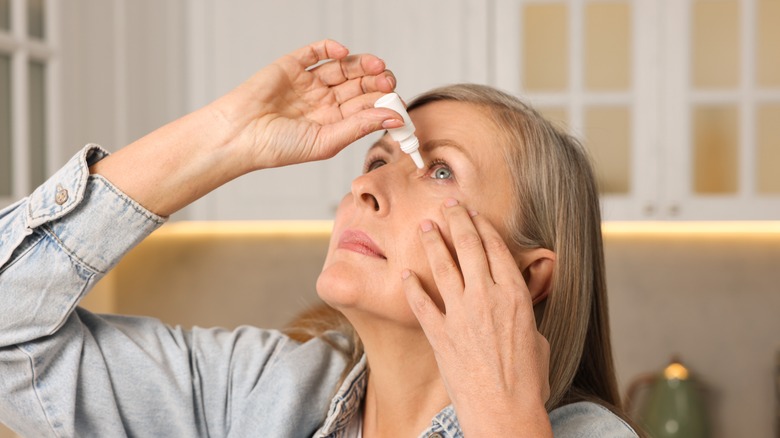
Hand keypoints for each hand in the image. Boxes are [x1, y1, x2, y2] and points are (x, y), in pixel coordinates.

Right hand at [216, 39, 400, 169]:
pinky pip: (316, 52)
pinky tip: (344, 54)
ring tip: (377, 66)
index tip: (398, 104)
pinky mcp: (292, 66)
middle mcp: (324, 101)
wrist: (239, 136)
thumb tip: (395, 118)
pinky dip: (331, 48)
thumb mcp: (326, 141)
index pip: (366, 108)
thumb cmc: (277, 147)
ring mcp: (309, 82)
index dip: (383, 104)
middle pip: (359, 86)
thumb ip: (360, 126)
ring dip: (362, 64)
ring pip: (343, 68)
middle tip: (389, 81)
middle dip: (376, 82)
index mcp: (333, 123)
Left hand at [402, 199, 552, 435]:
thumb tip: (511, 307)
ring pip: (443, 266)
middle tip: (448, 205)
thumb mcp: (536, 338)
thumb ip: (520, 314)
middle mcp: (487, 297)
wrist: (504, 414)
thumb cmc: (528, 382)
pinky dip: (412, 286)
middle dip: (457, 220)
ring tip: (424, 226)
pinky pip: (421, 303)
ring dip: (432, 242)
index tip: (475, 214)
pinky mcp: (440, 334)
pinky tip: (405, 273)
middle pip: (469, 247)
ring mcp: (460, 314)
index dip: (483, 227)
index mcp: (515, 296)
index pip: (496, 249)